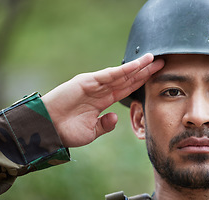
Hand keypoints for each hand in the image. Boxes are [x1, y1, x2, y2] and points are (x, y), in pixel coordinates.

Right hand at [41, 53, 163, 146]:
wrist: (47, 130)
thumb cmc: (66, 132)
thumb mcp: (91, 131)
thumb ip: (104, 125)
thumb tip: (115, 117)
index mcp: (102, 101)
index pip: (127, 89)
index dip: (141, 82)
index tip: (156, 77)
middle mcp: (100, 90)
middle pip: (127, 78)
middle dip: (144, 71)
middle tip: (162, 63)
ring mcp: (94, 84)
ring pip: (120, 74)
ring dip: (137, 67)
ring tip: (153, 59)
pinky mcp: (86, 81)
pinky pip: (108, 75)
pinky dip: (123, 70)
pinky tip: (137, 65)